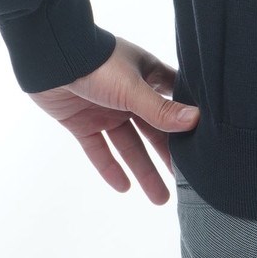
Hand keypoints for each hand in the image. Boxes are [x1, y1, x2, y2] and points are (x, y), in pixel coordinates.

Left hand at [26, 35, 200, 204]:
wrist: (52, 60)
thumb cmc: (99, 64)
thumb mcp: (133, 89)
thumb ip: (161, 109)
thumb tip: (195, 120)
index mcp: (147, 76)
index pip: (174, 99)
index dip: (187, 119)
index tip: (204, 141)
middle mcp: (129, 94)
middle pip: (153, 130)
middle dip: (167, 155)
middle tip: (184, 181)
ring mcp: (106, 110)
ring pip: (129, 144)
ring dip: (143, 169)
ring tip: (159, 198)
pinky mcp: (83, 123)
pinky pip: (99, 149)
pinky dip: (110, 167)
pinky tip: (124, 187)